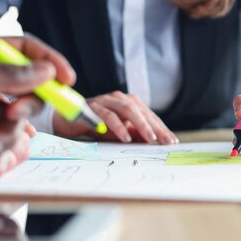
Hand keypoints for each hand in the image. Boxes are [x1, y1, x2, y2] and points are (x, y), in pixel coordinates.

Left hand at [0, 36, 75, 180]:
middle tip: (13, 116)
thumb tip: (46, 72)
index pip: (25, 51)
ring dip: (7, 138)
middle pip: (29, 90)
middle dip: (28, 106)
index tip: (67, 78)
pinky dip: (2, 157)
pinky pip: (6, 147)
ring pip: (19, 124)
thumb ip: (6, 76)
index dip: (49, 62)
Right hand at [53, 91, 178, 144]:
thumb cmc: (96, 126)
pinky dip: (118, 127)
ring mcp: (106, 100)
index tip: (171, 141)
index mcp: (128, 103)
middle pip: (141, 111)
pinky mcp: (93, 107)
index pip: (148, 115)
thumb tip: (152, 142)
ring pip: (127, 110)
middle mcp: (119, 98)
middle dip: (155, 127)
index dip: (161, 127)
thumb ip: (134, 134)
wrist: (68, 120)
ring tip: (150, 138)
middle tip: (165, 141)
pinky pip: (108, 116)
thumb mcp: (119, 133)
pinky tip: (125, 138)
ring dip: (140, 124)